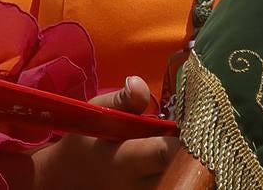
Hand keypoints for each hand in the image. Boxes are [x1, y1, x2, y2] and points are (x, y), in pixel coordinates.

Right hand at [31, 76, 179, 189]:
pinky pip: (172, 184)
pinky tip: (173, 156)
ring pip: (178, 179)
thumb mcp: (99, 112)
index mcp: (122, 162)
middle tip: (191, 130)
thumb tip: (138, 83)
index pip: (164, 152)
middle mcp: (134, 188)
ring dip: (183, 161)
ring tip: (181, 143)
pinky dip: (176, 170)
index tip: (187, 120)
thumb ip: (123, 100)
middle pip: (177, 169)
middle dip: (188, 148)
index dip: (181, 136)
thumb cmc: (88, 139)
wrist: (71, 177)